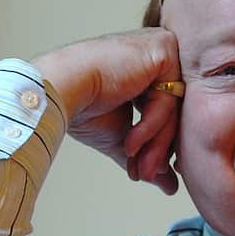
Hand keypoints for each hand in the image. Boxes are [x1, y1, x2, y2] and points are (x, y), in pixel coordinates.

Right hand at [31, 28, 182, 193]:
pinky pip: (168, 98)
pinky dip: (151, 126)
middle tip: (145, 174)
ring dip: (155, 143)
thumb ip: (148, 154)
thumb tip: (170, 187)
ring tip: (139, 166)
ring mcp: (165, 48)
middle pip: (175, 111)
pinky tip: (130, 142)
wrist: (59, 91)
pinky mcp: (164, 49)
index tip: (147, 171)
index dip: (159, 144)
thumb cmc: (83, 108)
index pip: (169, 113)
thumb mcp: (123, 138)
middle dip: (158, 148)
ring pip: (174, 108)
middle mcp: (161, 55)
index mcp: (151, 70)